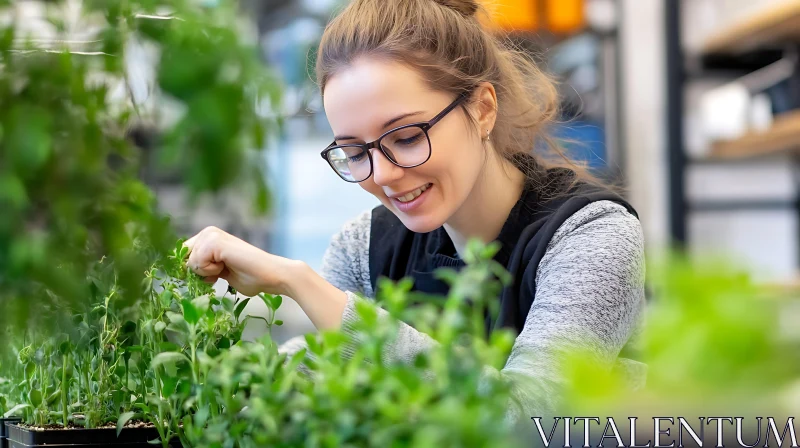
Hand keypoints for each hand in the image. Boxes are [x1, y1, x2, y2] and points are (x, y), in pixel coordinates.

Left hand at [184, 226, 298, 296]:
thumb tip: (180, 271)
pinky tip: (226, 266)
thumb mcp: (218, 272)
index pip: (182, 256)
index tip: (209, 277)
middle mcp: (209, 232)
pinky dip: (210, 271)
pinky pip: (197, 263)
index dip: (190, 271)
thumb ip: (202, 268)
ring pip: (190, 262)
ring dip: (206, 273)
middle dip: (199, 272)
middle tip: (220, 272)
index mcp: (209, 237)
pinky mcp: (215, 242)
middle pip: (184, 259)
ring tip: (226, 268)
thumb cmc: (249, 277)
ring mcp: (211, 235)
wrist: (270, 276)